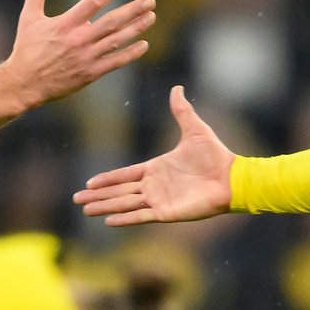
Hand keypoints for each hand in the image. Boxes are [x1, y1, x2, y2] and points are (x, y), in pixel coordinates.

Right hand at [4, 0, 153, 106]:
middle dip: (133, 10)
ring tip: (151, 17)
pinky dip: (131, 54)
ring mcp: (86, 57)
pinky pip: (115, 62)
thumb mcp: (29, 17)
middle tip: (150, 1)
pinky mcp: (89, 74)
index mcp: (65, 24)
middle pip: (112, 21)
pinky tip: (144, 45)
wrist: (24, 84)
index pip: (93, 2)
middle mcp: (78, 39)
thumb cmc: (26, 49)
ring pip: (117, 40)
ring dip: (136, 28)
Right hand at [74, 85, 234, 225]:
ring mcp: (159, 200)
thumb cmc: (216, 155)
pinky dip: (124, 218)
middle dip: (98, 195)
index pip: (125, 175)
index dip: (107, 178)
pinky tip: (108, 221)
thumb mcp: (194, 129)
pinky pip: (140, 216)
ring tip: (85, 210)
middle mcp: (154, 186)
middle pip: (119, 191)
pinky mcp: (167, 212)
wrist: (232, 177)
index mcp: (156, 168)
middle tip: (77, 199)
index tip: (89, 182)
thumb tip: (177, 88)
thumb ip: (181, 110)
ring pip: (125, 204)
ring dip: (104, 206)